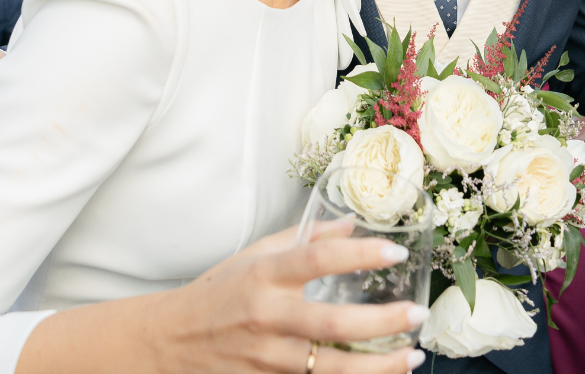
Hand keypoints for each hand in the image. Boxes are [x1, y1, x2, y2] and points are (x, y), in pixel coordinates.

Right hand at [143, 220, 426, 372]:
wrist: (167, 341)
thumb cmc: (217, 293)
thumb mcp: (254, 255)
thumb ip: (304, 239)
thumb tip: (351, 224)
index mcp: (264, 275)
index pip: (316, 259)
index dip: (359, 254)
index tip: (396, 251)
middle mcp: (266, 316)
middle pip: (331, 322)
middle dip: (381, 322)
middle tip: (417, 315)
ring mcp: (265, 355)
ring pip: (328, 366)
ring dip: (376, 366)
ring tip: (412, 356)